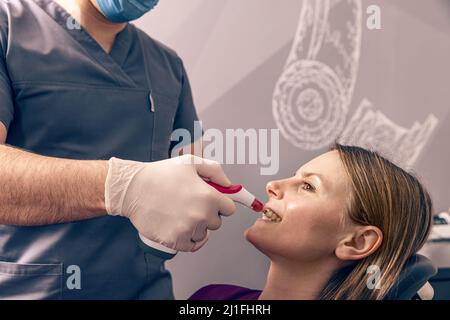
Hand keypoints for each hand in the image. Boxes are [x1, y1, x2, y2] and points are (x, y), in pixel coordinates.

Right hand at [104, 155, 235, 251]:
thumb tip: (229, 185)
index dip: (220, 203)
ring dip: (196, 227)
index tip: (210, 200)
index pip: (230, 209)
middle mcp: (201, 215)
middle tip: (190, 204)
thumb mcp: (190, 162)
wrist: (133, 189)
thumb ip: (215, 170)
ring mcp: (188, 230)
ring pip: (203, 234)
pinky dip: (188, 239)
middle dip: (208, 214)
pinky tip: (181, 228)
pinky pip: (192, 246)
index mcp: (209, 196)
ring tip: (180, 212)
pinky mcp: (174, 240)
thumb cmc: (161, 174)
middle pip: (217, 223)